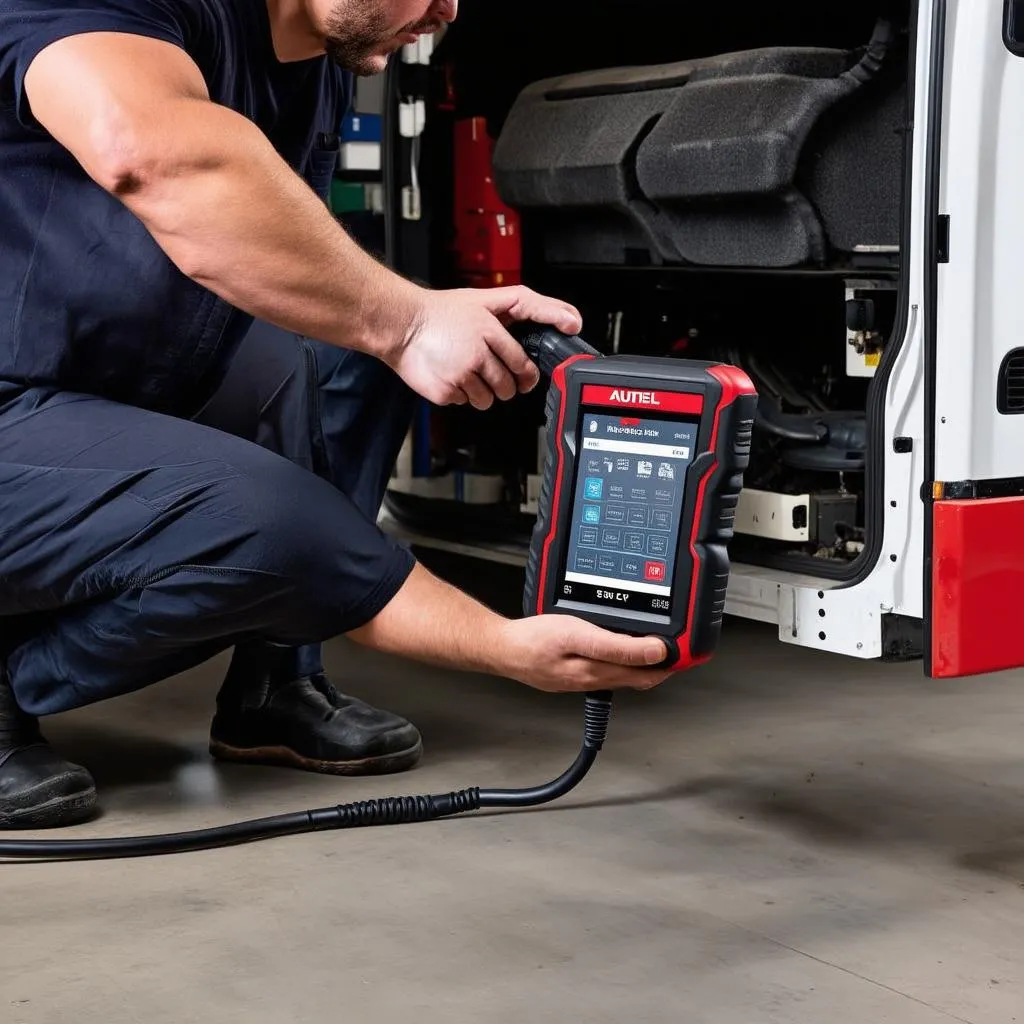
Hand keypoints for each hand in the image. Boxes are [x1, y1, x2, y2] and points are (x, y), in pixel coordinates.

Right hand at [390, 285, 582, 409]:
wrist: (400, 324)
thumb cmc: (441, 312)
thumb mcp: (486, 298)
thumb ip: (529, 306)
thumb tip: (571, 318)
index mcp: (490, 331)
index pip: (522, 364)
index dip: (526, 375)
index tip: (526, 378)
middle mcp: (477, 355)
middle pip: (507, 387)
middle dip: (504, 385)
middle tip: (489, 372)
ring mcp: (461, 375)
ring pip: (487, 401)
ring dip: (481, 392)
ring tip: (466, 372)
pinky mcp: (446, 391)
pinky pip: (464, 403)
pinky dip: (459, 394)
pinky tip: (450, 375)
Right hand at [496, 615, 674, 692]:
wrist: (501, 648)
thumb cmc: (532, 641)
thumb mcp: (578, 634)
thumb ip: (618, 646)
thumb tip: (655, 650)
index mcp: (598, 671)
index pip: (649, 673)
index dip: (673, 663)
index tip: (690, 651)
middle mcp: (594, 679)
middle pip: (640, 676)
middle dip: (663, 663)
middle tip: (682, 647)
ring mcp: (583, 678)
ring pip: (624, 674)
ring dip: (644, 662)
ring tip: (660, 647)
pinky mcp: (573, 673)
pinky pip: (606, 670)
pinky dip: (622, 661)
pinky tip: (622, 650)